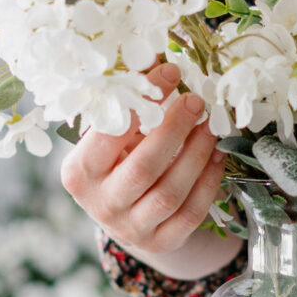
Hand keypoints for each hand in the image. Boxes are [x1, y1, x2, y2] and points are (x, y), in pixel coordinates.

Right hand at [59, 62, 229, 255]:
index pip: (111, 134)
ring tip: (211, 125)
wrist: (123, 218)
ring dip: (197, 153)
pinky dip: (208, 180)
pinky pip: (191, 213)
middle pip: (144, 166)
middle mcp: (101, 204)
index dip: (144, 101)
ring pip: (171, 192)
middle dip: (176, 128)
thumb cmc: (115, 164)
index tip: (170, 71)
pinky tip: (217, 154)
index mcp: (79, 173)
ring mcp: (131, 228)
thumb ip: (129, 106)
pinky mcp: (161, 242)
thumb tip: (159, 54)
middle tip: (196, 100)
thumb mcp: (110, 139)